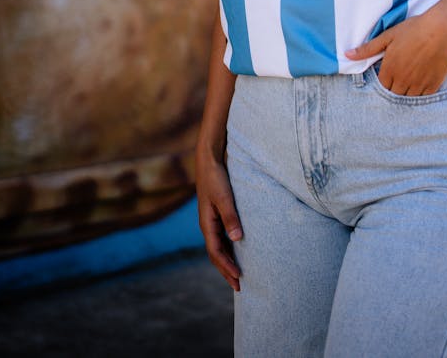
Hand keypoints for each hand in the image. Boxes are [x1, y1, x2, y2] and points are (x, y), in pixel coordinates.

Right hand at [195, 152, 242, 290]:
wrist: (209, 160)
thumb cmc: (216, 178)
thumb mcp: (224, 197)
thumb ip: (230, 217)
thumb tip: (237, 239)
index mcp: (207, 224)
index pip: (216, 253)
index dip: (227, 267)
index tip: (238, 279)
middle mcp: (208, 225)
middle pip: (216, 254)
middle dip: (226, 270)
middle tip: (239, 287)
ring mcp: (211, 220)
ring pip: (219, 247)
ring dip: (227, 261)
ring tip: (238, 275)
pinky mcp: (217, 214)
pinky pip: (222, 237)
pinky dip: (229, 249)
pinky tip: (237, 251)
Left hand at [346, 8, 446, 95]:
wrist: (442, 28)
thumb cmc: (414, 29)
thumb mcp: (388, 36)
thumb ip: (368, 49)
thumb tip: (347, 55)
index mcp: (390, 69)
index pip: (382, 86)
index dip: (385, 80)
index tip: (390, 73)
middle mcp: (403, 80)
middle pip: (394, 94)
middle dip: (395, 87)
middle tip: (401, 75)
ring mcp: (419, 84)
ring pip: (408, 97)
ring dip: (407, 91)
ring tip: (411, 78)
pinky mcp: (433, 85)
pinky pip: (424, 97)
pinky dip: (421, 92)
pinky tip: (422, 80)